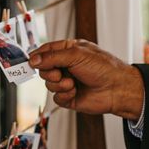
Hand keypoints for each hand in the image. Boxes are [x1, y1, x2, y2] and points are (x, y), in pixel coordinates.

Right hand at [29, 39, 143, 118]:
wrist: (117, 89)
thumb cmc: (103, 67)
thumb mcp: (76, 55)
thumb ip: (52, 57)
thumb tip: (33, 59)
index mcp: (69, 51)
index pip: (46, 51)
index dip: (37, 56)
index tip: (30, 61)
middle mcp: (67, 66)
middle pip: (44, 69)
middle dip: (50, 72)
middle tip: (59, 73)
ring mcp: (67, 81)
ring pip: (49, 84)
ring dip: (59, 85)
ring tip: (72, 84)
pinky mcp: (69, 97)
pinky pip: (56, 97)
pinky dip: (64, 95)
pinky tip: (75, 92)